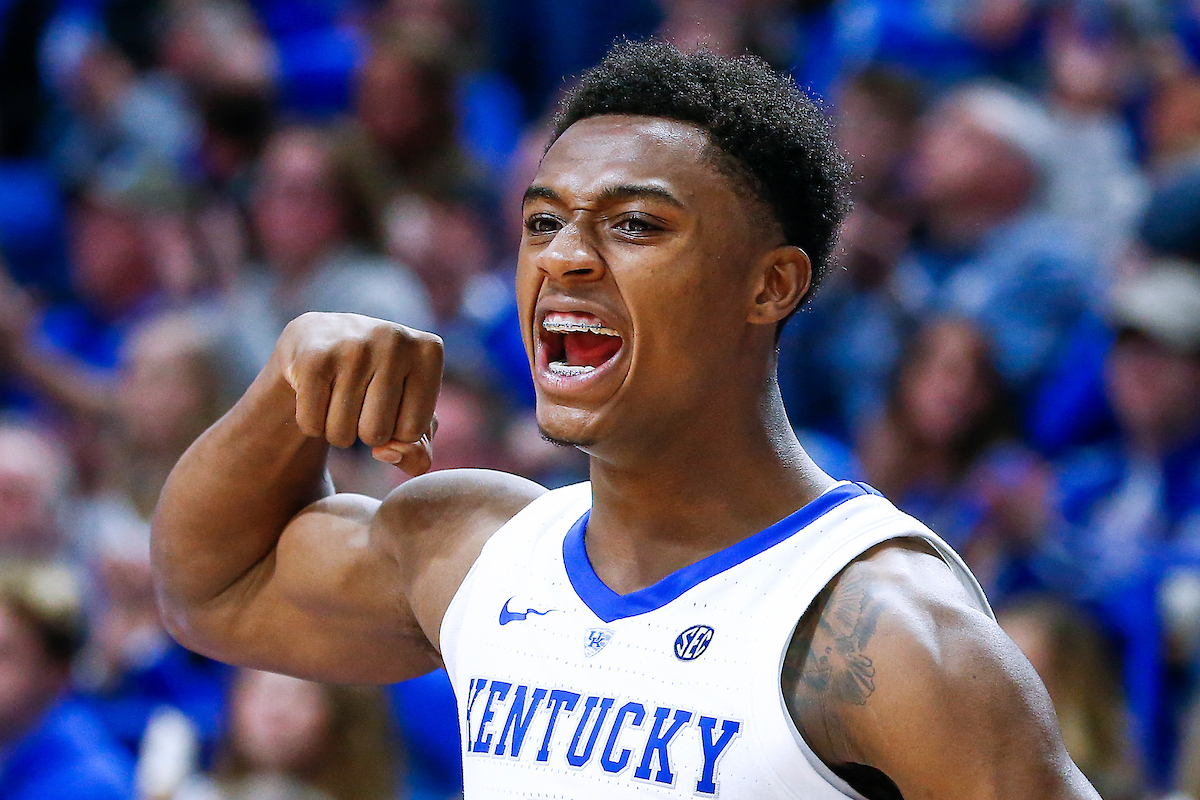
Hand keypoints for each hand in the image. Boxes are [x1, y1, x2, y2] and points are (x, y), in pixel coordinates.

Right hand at [272, 312, 442, 474]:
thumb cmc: (377, 384)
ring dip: (337, 430)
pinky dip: (312, 424)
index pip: (413, 431)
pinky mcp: (313, 358)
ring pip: (342, 434)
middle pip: (377, 434)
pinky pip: (312, 425)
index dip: (396, 431)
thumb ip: (418, 453)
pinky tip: (317, 394)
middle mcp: (395, 341)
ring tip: (338, 396)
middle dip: (365, 433)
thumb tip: (389, 453)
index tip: (391, 402)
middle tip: (360, 400)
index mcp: (428, 352)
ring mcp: (353, 346)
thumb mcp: (409, 414)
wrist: (319, 336)